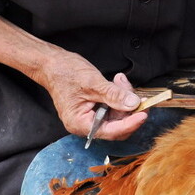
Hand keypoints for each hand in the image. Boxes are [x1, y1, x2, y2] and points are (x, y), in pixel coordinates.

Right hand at [0, 15, 145, 140]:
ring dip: (124, 99)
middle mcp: (85, 125)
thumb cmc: (64, 72)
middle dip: (129, 109)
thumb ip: (113, 95)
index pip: (111, 131)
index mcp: (80, 124)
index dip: (130, 123)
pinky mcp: (94, 109)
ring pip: (117, 115)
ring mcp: (90, 117)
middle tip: (136, 93)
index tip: (143, 113)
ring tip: (121, 81)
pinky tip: (117, 82)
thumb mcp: (92, 82)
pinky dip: (118, 96)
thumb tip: (133, 104)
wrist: (51, 63)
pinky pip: (112, 107)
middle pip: (117, 126)